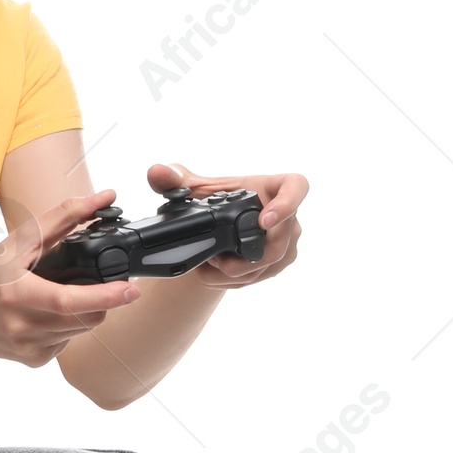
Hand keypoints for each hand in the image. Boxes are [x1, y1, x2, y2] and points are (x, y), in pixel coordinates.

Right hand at [0, 186, 140, 368]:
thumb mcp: (16, 244)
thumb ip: (61, 219)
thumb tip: (102, 198)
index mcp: (17, 295)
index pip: (69, 301)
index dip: (105, 296)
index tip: (130, 288)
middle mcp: (23, 327)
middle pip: (87, 317)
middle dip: (103, 299)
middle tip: (99, 282)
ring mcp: (30, 347)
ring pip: (82, 330)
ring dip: (86, 310)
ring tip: (64, 294)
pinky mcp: (35, 360)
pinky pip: (69, 341)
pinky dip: (69, 326)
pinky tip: (48, 316)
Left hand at [146, 161, 305, 286]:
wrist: (220, 225)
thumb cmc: (218, 198)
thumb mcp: (196, 189)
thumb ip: (175, 180)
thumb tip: (156, 172)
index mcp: (274, 187)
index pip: (296, 187)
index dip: (287, 203)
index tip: (265, 219)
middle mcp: (287, 216)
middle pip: (278, 242)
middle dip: (245, 257)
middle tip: (215, 258)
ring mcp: (287, 242)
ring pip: (269, 265)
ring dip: (235, 272)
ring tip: (208, 265)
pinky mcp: (278, 263)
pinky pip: (261, 277)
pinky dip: (234, 280)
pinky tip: (213, 275)